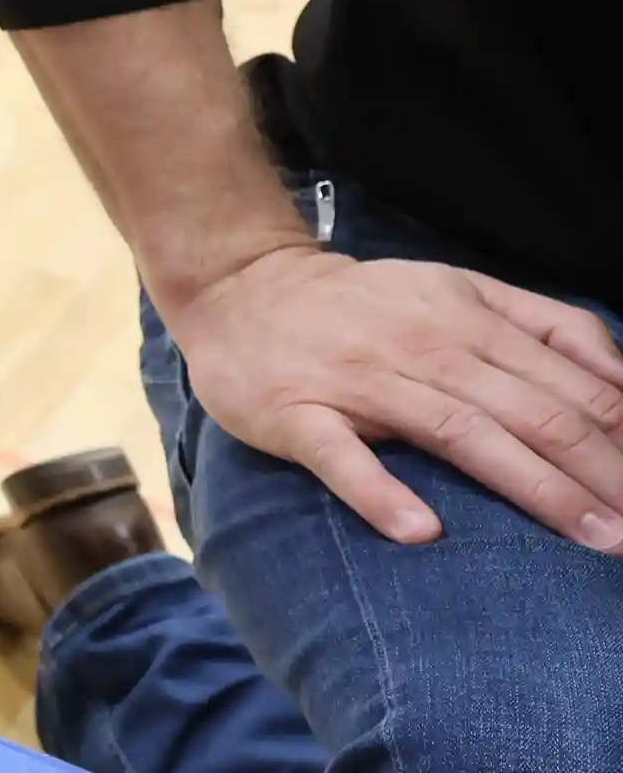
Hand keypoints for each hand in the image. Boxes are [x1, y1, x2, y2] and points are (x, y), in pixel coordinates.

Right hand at [160, 244, 622, 550]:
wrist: (239, 289)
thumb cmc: (365, 305)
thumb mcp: (460, 289)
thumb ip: (543, 326)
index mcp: (465, 315)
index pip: (566, 381)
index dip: (621, 436)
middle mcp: (420, 344)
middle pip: (528, 410)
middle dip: (600, 473)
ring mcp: (356, 379)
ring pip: (458, 432)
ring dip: (532, 486)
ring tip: (589, 536)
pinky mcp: (295, 413)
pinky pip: (341, 457)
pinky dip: (380, 493)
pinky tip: (420, 531)